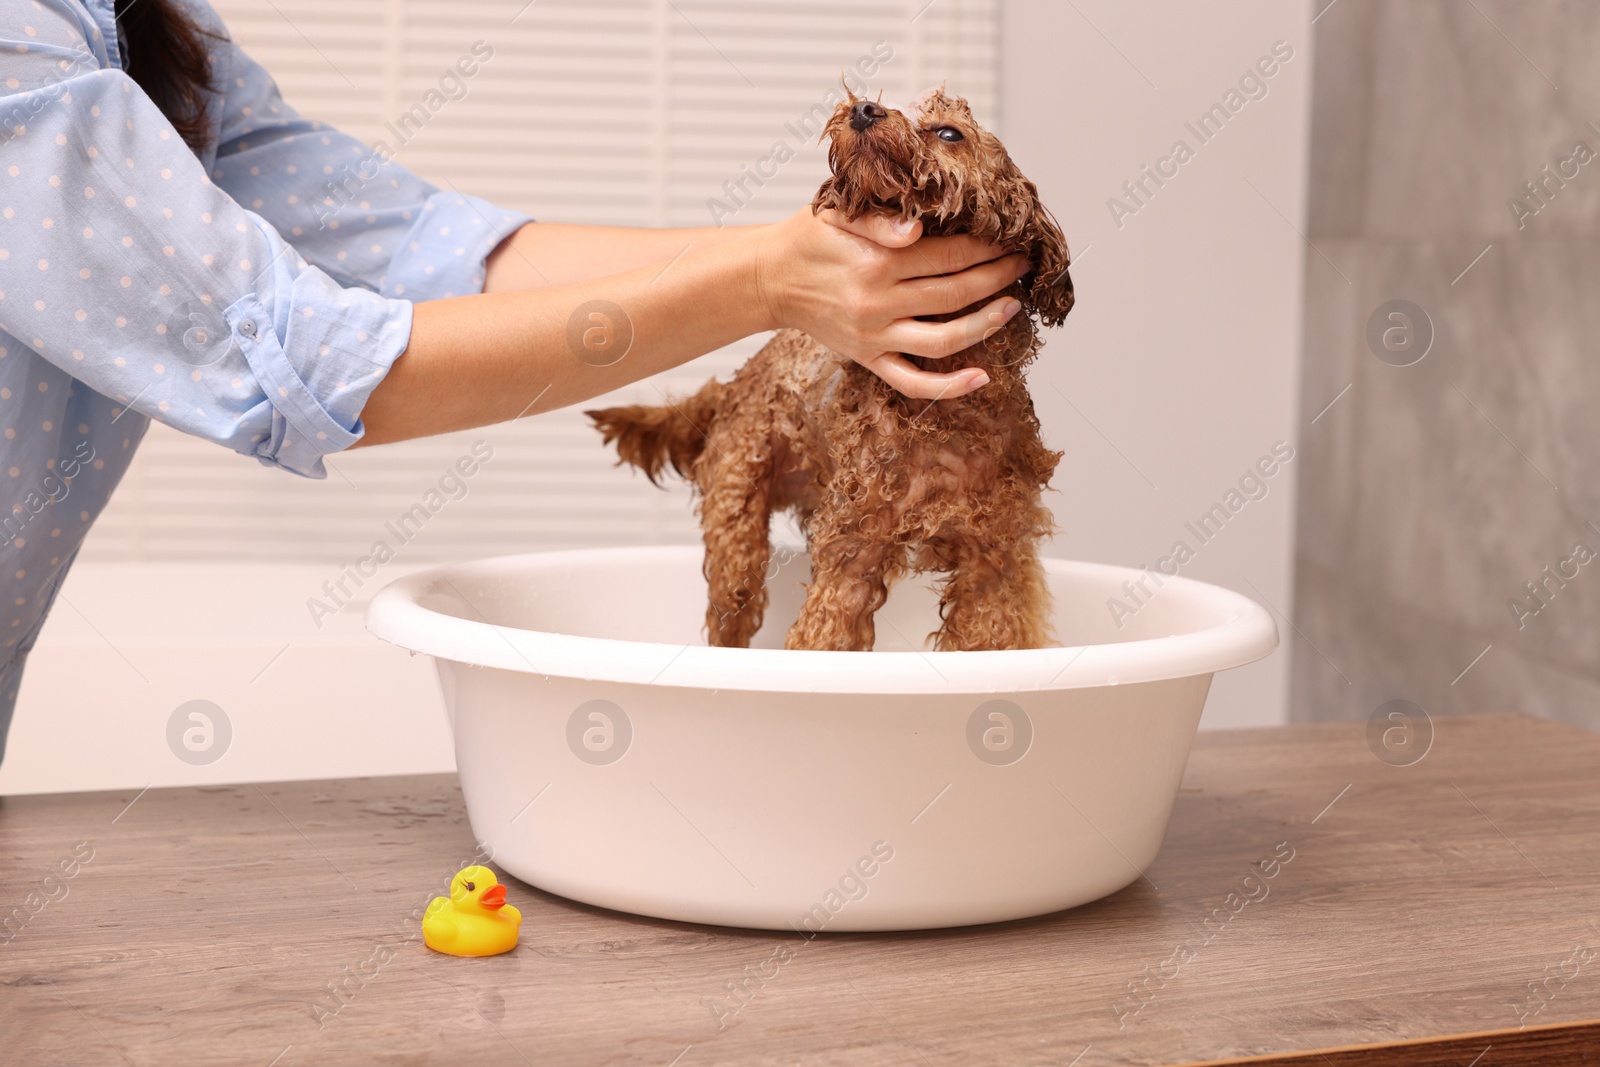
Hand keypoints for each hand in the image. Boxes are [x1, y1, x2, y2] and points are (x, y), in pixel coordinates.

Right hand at [753, 207, 1029, 398]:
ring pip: (944, 340)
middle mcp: (878, 303)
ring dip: (986, 325)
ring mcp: (875, 337)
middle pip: (955, 293)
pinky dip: (949, 387)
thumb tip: (918, 228)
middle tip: (1022, 264)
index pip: (950, 254)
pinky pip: (913, 383)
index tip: (1009, 237)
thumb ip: (879, 219)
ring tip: (1012, 306)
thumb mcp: (838, 212)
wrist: (769, 279)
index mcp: (877, 262)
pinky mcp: (869, 359)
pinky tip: (981, 377)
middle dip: (997, 277)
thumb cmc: (808, 239)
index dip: (986, 246)